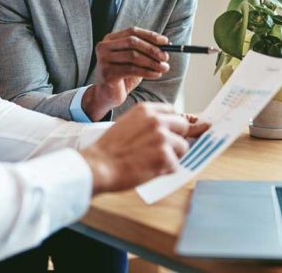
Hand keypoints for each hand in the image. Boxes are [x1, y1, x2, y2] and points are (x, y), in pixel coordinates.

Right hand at [79, 103, 210, 193]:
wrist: (99, 166)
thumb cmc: (109, 149)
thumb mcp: (127, 123)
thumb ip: (147, 122)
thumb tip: (166, 128)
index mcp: (146, 110)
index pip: (173, 111)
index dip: (171, 124)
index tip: (169, 133)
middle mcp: (156, 120)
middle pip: (183, 126)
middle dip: (176, 139)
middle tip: (163, 150)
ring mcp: (162, 138)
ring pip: (182, 147)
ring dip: (172, 157)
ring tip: (153, 162)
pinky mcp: (165, 156)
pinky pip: (176, 165)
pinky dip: (165, 171)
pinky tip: (150, 170)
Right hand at [82, 27, 169, 120]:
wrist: (107, 94)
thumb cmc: (122, 75)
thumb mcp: (134, 60)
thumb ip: (145, 51)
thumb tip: (166, 45)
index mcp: (110, 39)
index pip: (132, 32)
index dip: (150, 35)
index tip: (165, 41)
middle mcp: (104, 47)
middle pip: (132, 42)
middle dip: (152, 49)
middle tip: (166, 56)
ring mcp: (104, 60)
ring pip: (133, 56)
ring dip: (152, 62)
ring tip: (164, 68)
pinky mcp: (107, 73)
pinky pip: (132, 70)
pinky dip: (147, 72)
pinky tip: (156, 74)